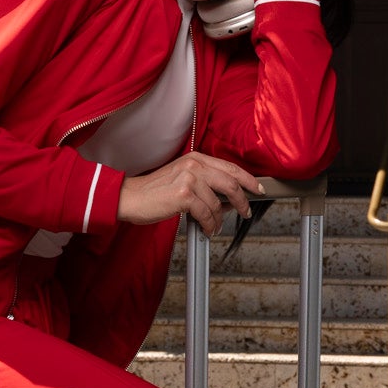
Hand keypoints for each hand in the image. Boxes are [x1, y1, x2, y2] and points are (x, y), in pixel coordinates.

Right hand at [117, 152, 263, 236]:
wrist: (130, 197)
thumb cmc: (154, 191)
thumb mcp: (181, 177)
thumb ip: (205, 183)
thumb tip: (228, 199)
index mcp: (196, 158)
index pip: (230, 167)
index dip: (248, 179)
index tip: (257, 189)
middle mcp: (194, 165)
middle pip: (231, 183)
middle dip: (243, 201)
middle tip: (246, 212)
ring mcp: (189, 179)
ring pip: (218, 204)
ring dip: (219, 219)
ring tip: (213, 226)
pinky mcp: (184, 195)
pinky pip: (206, 214)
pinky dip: (209, 225)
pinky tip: (206, 229)